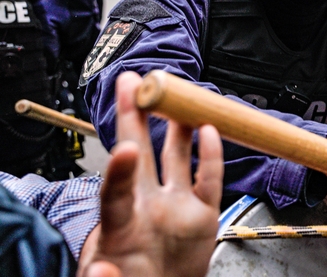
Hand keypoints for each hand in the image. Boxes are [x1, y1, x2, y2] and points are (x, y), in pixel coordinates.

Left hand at [79, 72, 223, 276]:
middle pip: (139, 155)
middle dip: (135, 116)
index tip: (125, 149)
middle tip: (134, 82)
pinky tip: (209, 130)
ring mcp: (176, 207)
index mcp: (120, 228)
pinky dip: (211, 155)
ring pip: (176, 157)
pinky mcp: (203, 214)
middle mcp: (147, 208)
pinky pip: (209, 179)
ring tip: (175, 96)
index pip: (115, 193)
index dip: (119, 169)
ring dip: (176, 127)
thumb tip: (102, 271)